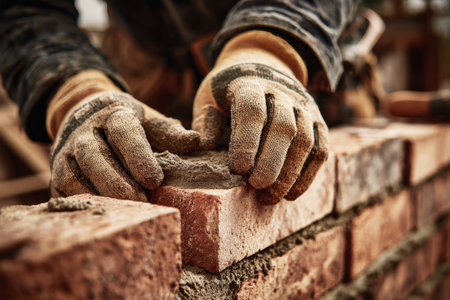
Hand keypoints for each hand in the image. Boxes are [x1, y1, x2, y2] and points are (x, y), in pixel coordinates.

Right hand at [50, 91, 199, 200]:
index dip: (138, 157)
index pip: (124, 133)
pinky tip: (107, 216)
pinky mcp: (57, 174)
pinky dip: (84, 205)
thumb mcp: (151, 123)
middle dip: (116, 182)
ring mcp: (66, 154)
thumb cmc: (129, 126)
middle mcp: (85, 133)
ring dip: (99, 196)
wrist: (86, 117)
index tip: (155, 180)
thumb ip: (171, 134)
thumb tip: (196, 141)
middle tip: (141, 202)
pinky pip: (64, 193)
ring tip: (126, 213)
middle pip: (94, 156)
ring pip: (74, 176)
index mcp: (114, 116)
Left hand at [192, 31, 328, 203]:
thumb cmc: (229, 92)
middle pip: (283, 127)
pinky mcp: (318, 121)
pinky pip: (320, 149)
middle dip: (271, 161)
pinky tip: (290, 194)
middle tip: (256, 187)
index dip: (247, 141)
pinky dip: (308, 175)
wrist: (263, 67)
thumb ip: (206, 122)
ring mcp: (303, 106)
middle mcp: (281, 93)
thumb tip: (205, 146)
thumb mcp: (209, 99)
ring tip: (270, 197)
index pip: (252, 111)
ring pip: (305, 140)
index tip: (239, 169)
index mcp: (249, 84)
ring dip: (290, 173)